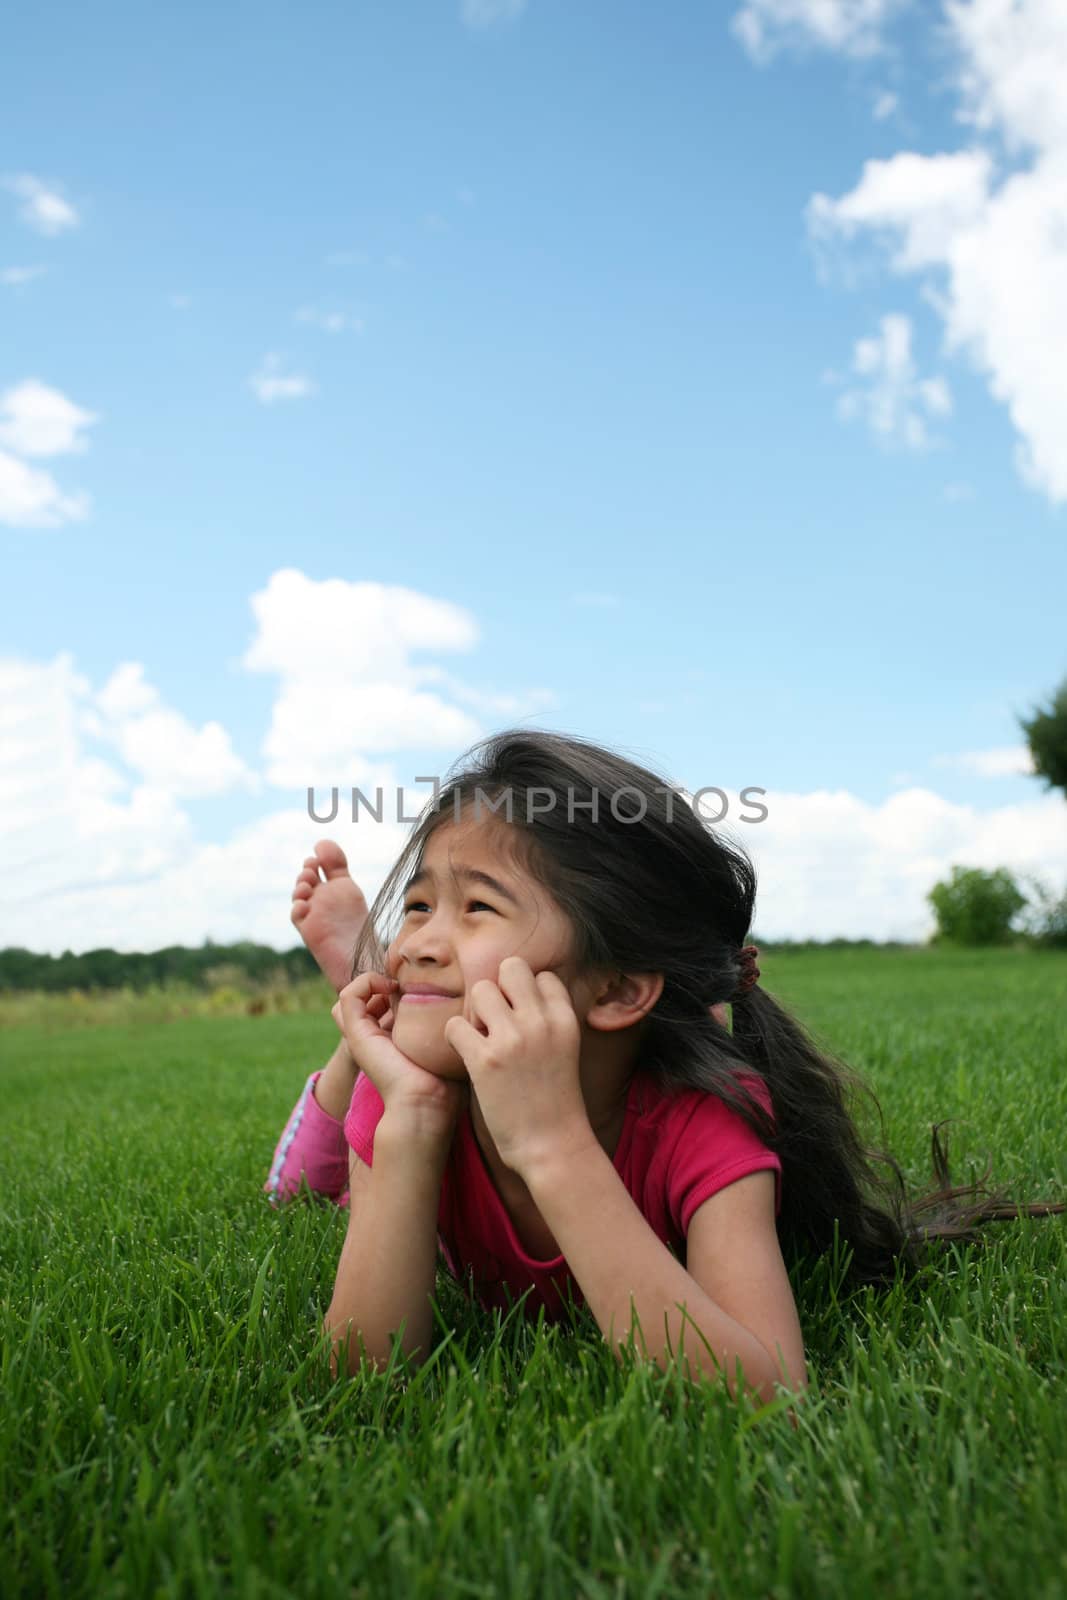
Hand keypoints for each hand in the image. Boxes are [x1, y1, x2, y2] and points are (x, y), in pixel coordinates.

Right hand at [291, 840, 370, 993]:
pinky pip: (297, 915)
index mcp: (339, 889)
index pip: (326, 865)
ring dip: (301, 885)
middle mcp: (324, 899)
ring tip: (308, 883)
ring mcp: (315, 914)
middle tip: (313, 865)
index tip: (321, 846)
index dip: (324, 854)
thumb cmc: (365, 935)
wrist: (363, 967)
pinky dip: (298, 906)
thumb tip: (330, 847)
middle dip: (308, 869)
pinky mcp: (309, 930)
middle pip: (308, 877)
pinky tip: (304, 904)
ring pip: (299, 894)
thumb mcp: (356, 895)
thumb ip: (345, 874)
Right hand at [332, 973, 468, 1134]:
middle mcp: (373, 1035)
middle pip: (364, 998)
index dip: (397, 986)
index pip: (380, 1003)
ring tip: (397, 984)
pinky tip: (391, 987)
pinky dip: (367, 982)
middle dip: (386, 982)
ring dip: (374, 980)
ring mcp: (361, 1034)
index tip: (423, 985)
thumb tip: (468, 1002)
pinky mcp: (356, 1033)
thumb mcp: (448, 1043)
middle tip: (410, 981)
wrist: (427, 1104)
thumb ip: (447, 1024)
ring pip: (352, 995)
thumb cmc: (446, 1079)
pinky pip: (349, 995)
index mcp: (391, 1039)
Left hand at [443, 955, 591, 1180]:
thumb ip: (547, 1022)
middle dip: (499, 990)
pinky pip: (454, 1025)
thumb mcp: (565, 1050)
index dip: (527, 994)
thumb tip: (520, 998)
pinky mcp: (484, 1061)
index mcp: (565, 1019)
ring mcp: (512, 1039)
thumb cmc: (556, 1102)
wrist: (553, 1146)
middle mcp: (541, 1022)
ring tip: (482, 1039)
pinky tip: (467, 1056)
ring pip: (480, 990)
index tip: (522, 1019)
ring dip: (475, 1013)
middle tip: (496, 1022)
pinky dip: (455, 1039)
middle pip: (510, 968)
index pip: (542, 976)